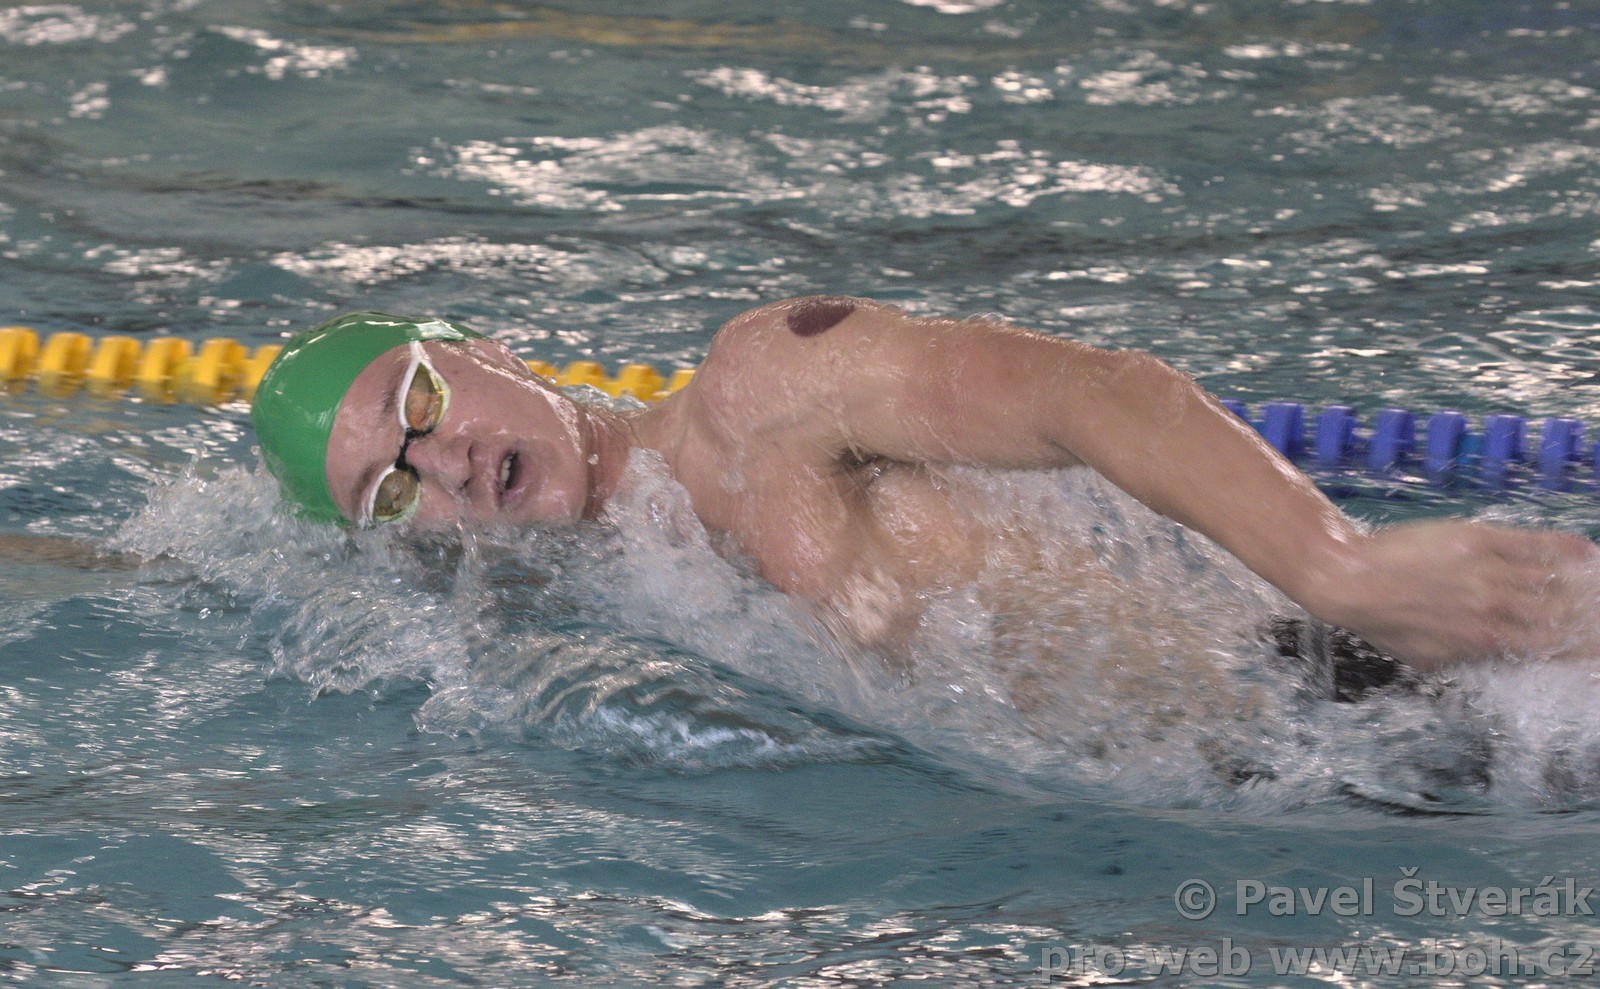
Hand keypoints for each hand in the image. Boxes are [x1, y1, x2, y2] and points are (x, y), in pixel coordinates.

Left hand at [1306, 520, 1599, 670]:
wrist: (1349, 579)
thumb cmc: (1382, 621)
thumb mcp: (1427, 659)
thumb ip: (1468, 660)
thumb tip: (1495, 662)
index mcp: (1485, 640)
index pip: (1551, 647)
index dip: (1584, 650)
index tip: (1598, 652)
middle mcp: (1495, 606)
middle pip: (1563, 614)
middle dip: (1593, 619)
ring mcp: (1488, 570)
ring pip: (1553, 578)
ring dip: (1585, 583)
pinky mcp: (1478, 539)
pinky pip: (1531, 542)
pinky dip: (1563, 547)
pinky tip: (1586, 550)